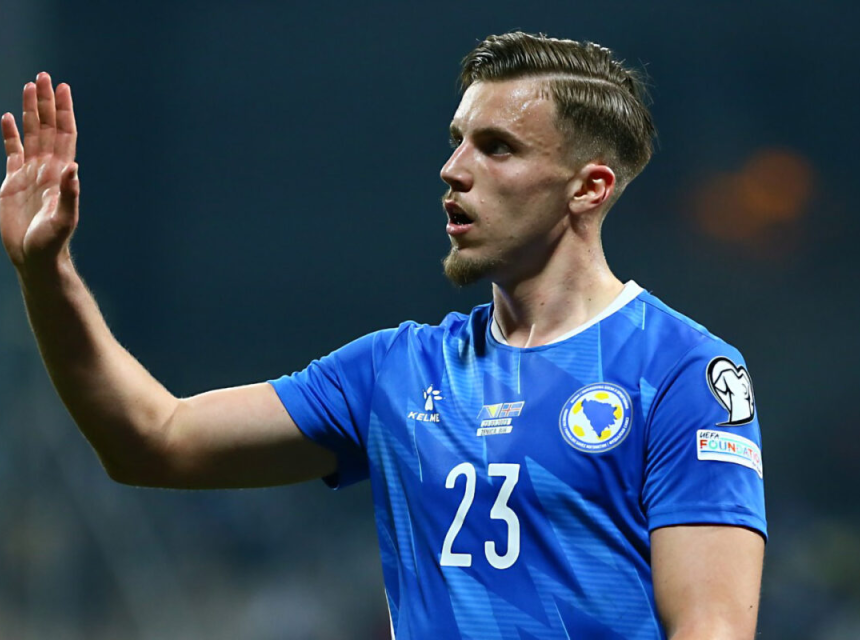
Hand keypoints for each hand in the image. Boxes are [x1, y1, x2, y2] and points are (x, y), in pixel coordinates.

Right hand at [1, 72, 78, 272]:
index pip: (65, 135)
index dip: (64, 112)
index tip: (63, 88)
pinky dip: (11, 134)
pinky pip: (12, 151)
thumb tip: (74, 168)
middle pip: (48, 127)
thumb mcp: (64, 219)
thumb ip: (69, 194)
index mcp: (61, 173)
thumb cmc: (52, 241)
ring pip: (31, 134)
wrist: (34, 256)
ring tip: (29, 86)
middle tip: (44, 76)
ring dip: (30, 111)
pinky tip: (9, 118)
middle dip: (46, 102)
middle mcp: (47, 168)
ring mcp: (30, 173)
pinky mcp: (13, 182)